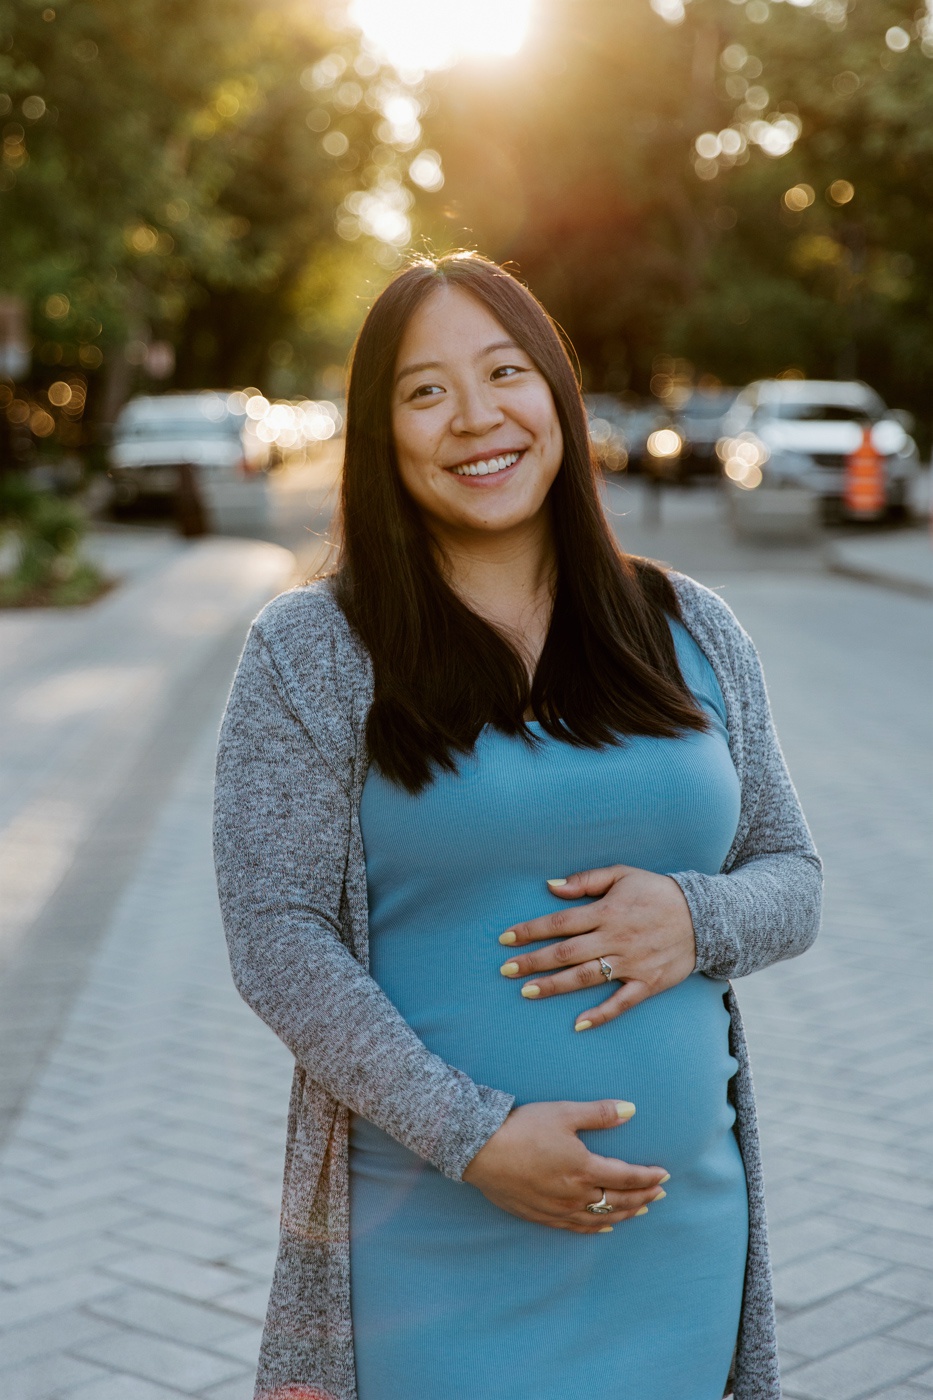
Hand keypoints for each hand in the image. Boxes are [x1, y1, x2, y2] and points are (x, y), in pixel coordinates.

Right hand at [462, 1098, 668, 1232]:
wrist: (481, 1151)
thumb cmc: (523, 1128)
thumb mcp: (564, 1113)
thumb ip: (599, 1113)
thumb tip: (631, 1109)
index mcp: (584, 1168)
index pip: (626, 1177)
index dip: (648, 1177)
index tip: (665, 1174)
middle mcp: (575, 1194)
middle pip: (618, 1201)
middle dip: (643, 1196)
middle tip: (660, 1193)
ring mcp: (558, 1209)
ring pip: (600, 1218)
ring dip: (624, 1214)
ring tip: (640, 1209)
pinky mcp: (541, 1216)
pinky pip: (576, 1228)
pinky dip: (596, 1228)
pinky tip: (604, 1227)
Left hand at [498, 864, 696, 1030]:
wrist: (705, 916)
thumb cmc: (657, 892)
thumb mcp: (623, 874)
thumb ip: (586, 880)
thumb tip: (551, 886)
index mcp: (607, 911)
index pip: (559, 922)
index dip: (530, 930)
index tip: (505, 938)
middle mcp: (615, 938)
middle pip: (565, 952)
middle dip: (532, 961)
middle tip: (505, 971)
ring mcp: (631, 963)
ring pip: (586, 977)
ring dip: (554, 986)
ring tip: (527, 992)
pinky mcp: (648, 983)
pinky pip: (621, 1003)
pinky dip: (601, 1014)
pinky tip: (578, 1024)